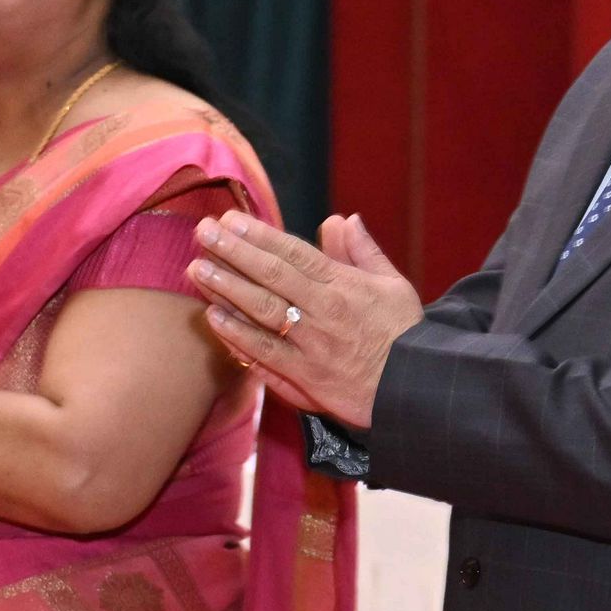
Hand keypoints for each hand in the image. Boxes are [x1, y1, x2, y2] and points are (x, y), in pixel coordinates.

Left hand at [188, 210, 421, 430]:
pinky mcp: (304, 378)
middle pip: (271, 276)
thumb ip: (362, 251)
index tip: (231, 219)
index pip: (294, 253)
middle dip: (233, 252)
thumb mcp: (393, 283)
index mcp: (343, 285)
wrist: (414, 390)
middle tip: (202, 232)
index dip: (259, 235)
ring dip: (226, 289)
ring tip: (196, 269)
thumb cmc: (404, 333)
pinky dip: (237, 336)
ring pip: (261, 312)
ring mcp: (310, 346)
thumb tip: (341, 219)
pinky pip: (264, 354)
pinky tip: (213, 317)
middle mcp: (323, 312)